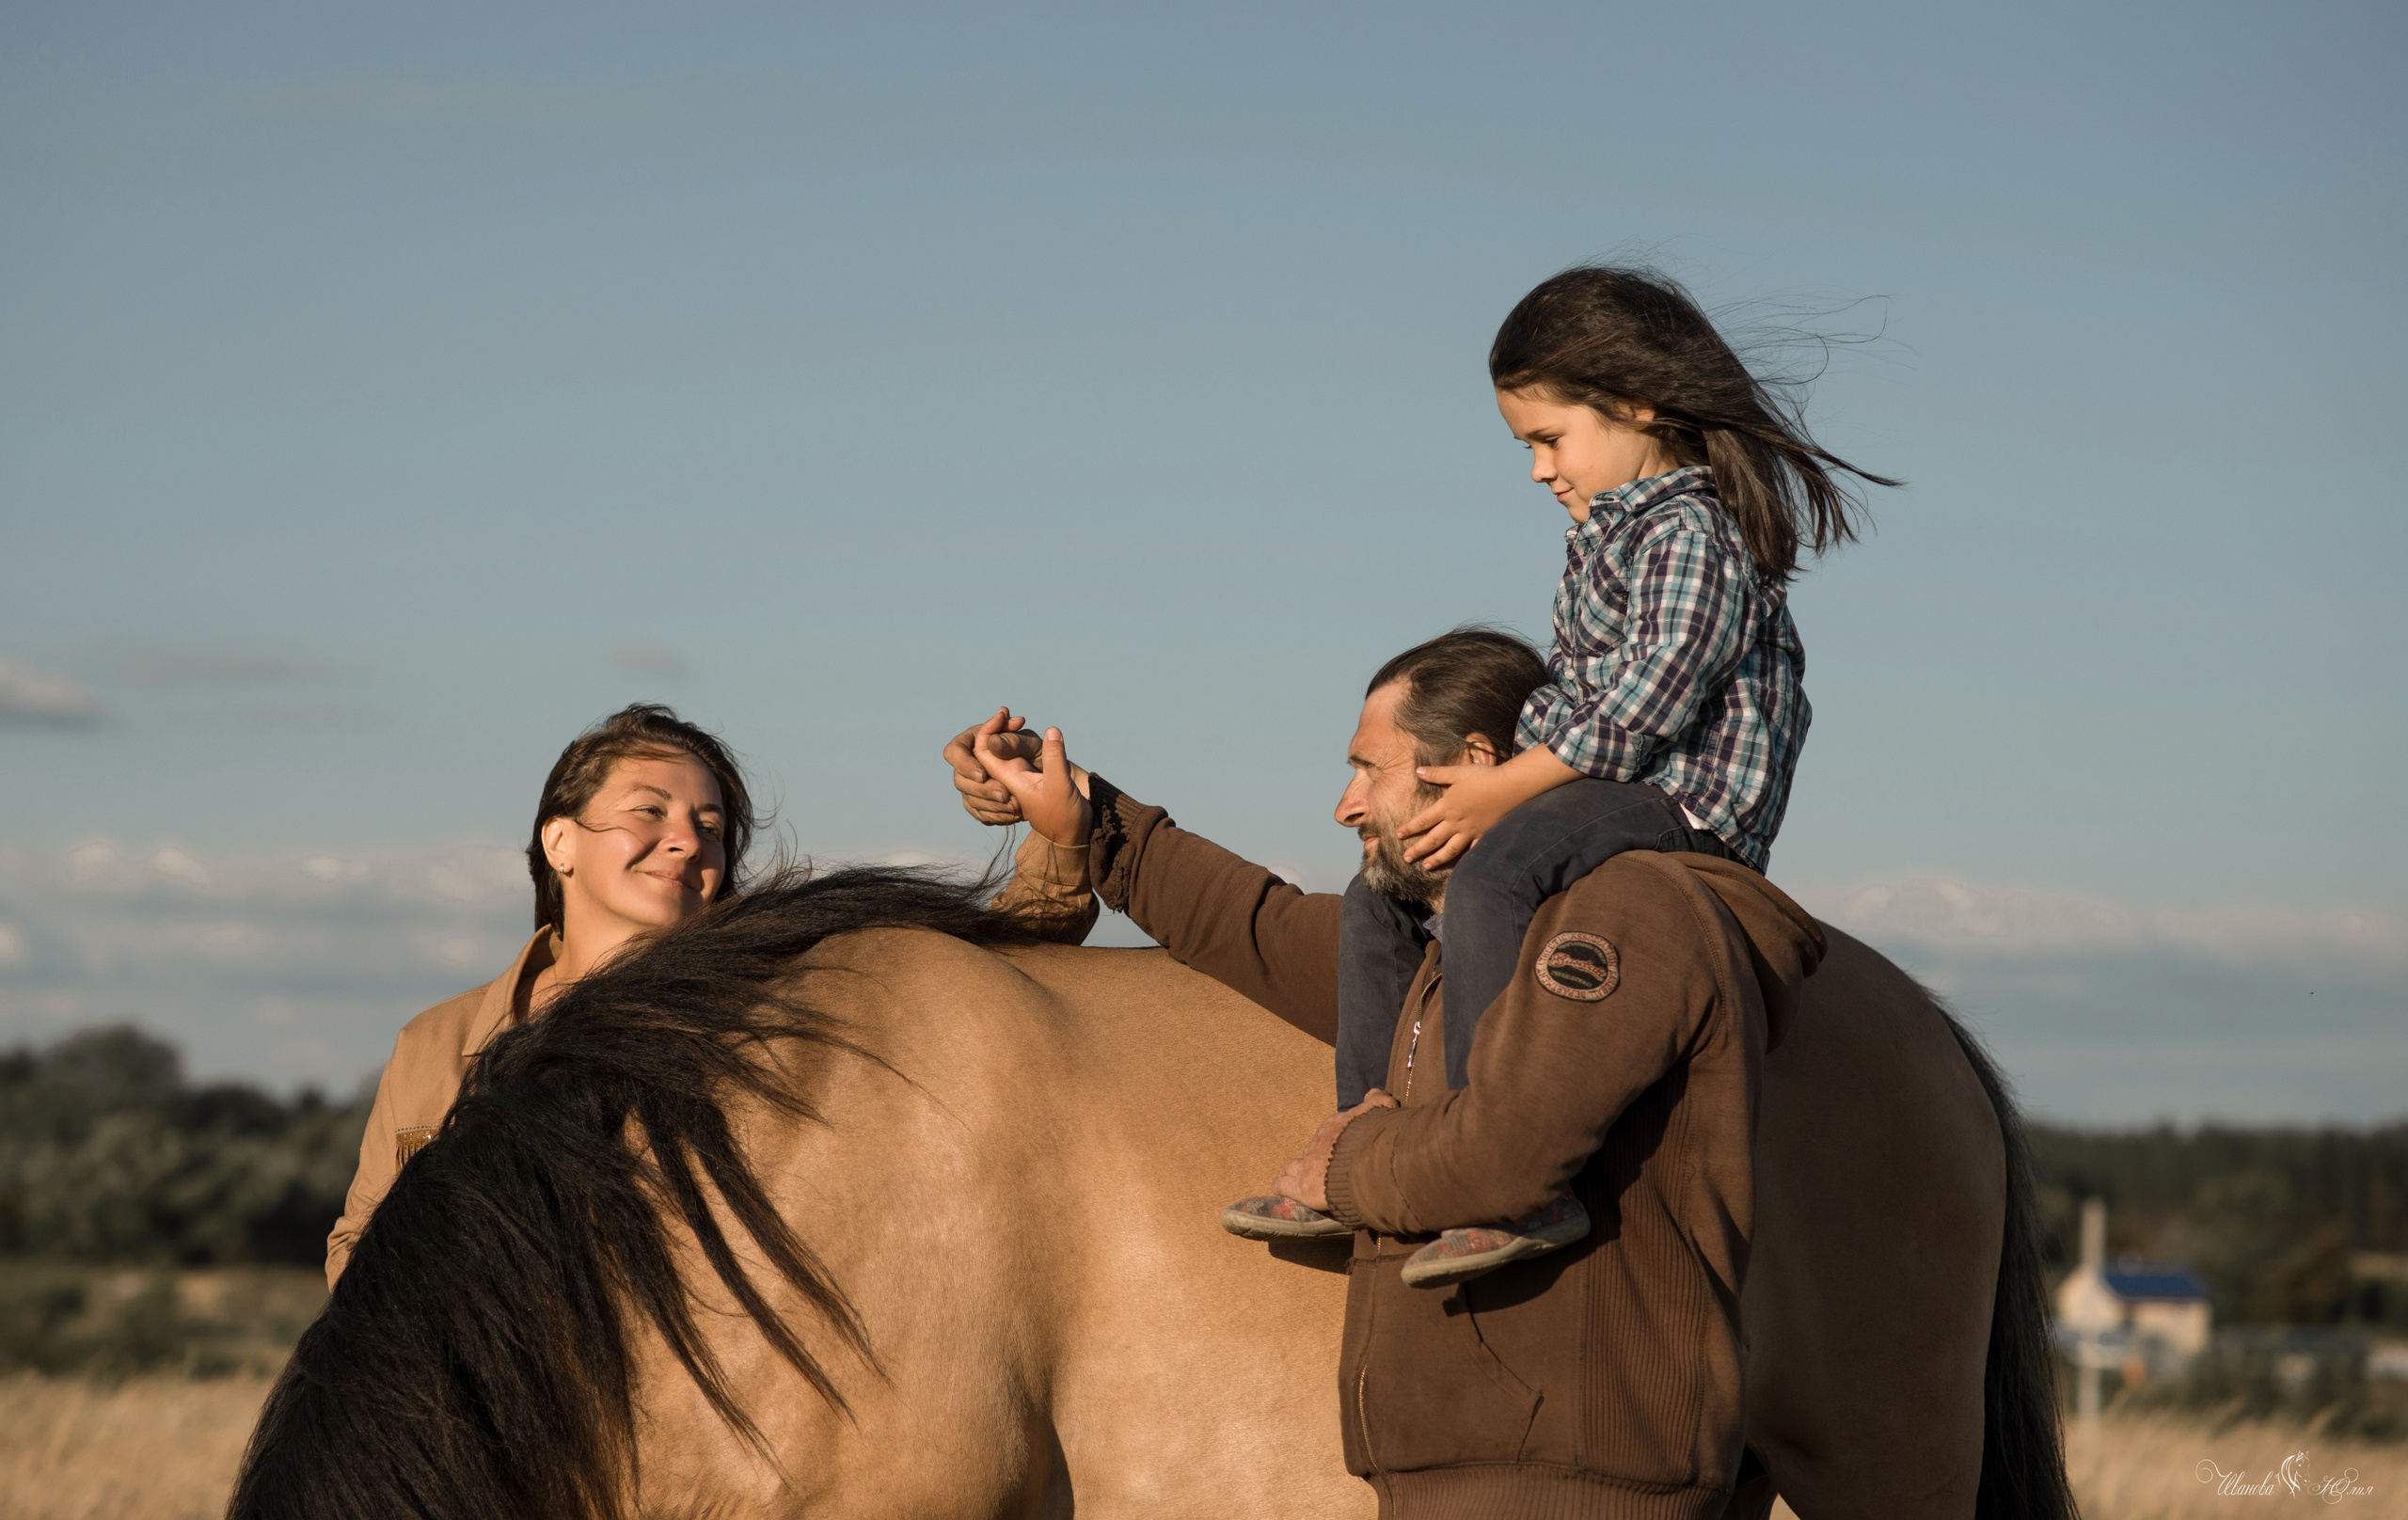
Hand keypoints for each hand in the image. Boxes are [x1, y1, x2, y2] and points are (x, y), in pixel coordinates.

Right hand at [945, 708, 1043, 825]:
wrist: (1046, 777)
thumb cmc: (1035, 752)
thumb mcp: (1030, 743)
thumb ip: (1013, 740)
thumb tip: (993, 743)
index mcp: (973, 741)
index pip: (954, 752)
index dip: (964, 765)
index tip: (983, 775)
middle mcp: (968, 765)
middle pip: (960, 780)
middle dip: (982, 790)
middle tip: (1004, 794)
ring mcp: (972, 785)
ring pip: (969, 800)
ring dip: (991, 805)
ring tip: (1015, 805)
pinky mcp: (980, 803)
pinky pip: (980, 814)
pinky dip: (996, 816)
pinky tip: (1014, 815)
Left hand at [971, 714, 1094, 845]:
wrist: (1073, 834)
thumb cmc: (1065, 815)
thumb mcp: (1061, 785)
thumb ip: (1055, 759)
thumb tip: (1051, 730)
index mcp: (1008, 779)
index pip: (983, 750)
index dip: (988, 730)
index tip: (1004, 715)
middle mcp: (1008, 777)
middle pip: (987, 748)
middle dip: (995, 728)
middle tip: (1009, 714)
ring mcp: (1018, 777)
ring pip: (1000, 750)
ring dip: (1004, 734)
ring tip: (1014, 720)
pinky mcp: (1029, 777)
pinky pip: (1014, 756)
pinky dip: (1014, 741)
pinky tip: (1020, 731)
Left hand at [1273, 1089, 1398, 1211]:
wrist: (1366, 1162)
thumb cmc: (1374, 1137)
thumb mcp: (1379, 1112)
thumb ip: (1377, 1101)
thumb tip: (1373, 1092)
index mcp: (1334, 1127)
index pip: (1330, 1133)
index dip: (1336, 1143)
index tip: (1346, 1151)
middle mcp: (1318, 1144)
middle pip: (1312, 1150)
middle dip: (1319, 1159)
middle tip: (1332, 1170)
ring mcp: (1307, 1165)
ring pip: (1293, 1165)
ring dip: (1298, 1171)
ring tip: (1308, 1181)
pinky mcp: (1302, 1187)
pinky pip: (1283, 1185)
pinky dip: (1284, 1187)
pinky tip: (1288, 1191)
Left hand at [1398, 763, 1529, 867]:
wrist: (1509, 788)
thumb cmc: (1483, 777)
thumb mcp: (1458, 773)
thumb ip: (1437, 774)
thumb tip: (1417, 771)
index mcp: (1447, 807)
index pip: (1423, 820)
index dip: (1409, 828)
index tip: (1398, 835)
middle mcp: (1455, 823)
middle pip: (1432, 839)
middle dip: (1418, 850)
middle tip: (1406, 859)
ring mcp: (1470, 832)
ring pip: (1449, 850)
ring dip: (1436, 859)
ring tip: (1426, 866)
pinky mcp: (1483, 835)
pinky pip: (1471, 851)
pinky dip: (1464, 860)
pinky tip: (1459, 867)